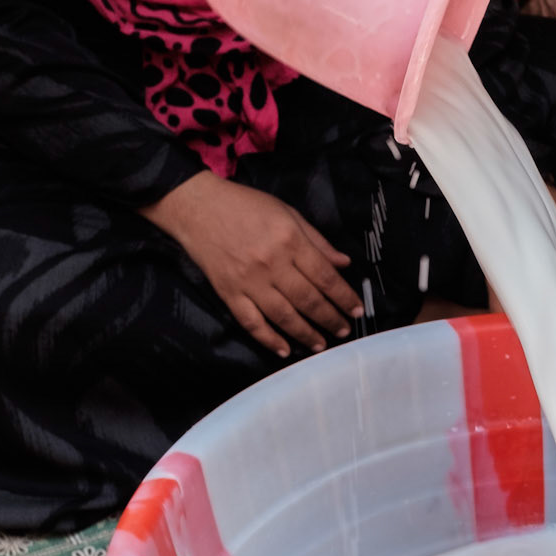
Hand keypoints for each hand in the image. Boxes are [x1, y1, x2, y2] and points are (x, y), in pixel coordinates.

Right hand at [143, 172, 362, 358]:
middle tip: (344, 330)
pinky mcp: (229, 293)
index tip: (356, 310)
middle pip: (308, 300)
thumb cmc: (246, 205)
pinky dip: (268, 339)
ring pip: (283, 316)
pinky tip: (284, 349)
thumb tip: (343, 263)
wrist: (198, 207)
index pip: (325, 276)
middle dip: (330, 318)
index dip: (344, 296)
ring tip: (321, 344)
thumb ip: (317, 241)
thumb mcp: (288, 213)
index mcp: (290, 241)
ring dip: (305, 334)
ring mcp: (248, 281)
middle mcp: (272, 264)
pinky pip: (251, 322)